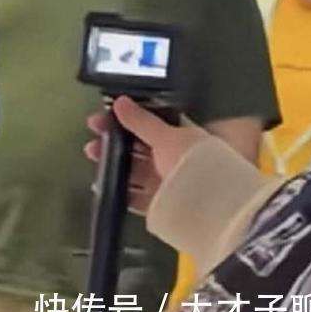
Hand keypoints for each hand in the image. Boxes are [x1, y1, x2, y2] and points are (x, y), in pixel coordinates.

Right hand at [83, 96, 211, 214]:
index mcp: (182, 137)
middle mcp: (176, 159)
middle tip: (94, 137)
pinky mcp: (162, 205)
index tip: (104, 115)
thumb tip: (120, 102)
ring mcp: (168, 182)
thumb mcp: (167, 138)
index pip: (150, 123)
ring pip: (134, 170)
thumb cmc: (198, 165)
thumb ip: (141, 121)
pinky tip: (106, 186)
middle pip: (139, 147)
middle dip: (115, 141)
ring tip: (94, 157)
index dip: (126, 118)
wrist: (216, 209)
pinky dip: (120, 191)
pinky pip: (136, 196)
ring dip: (113, 164)